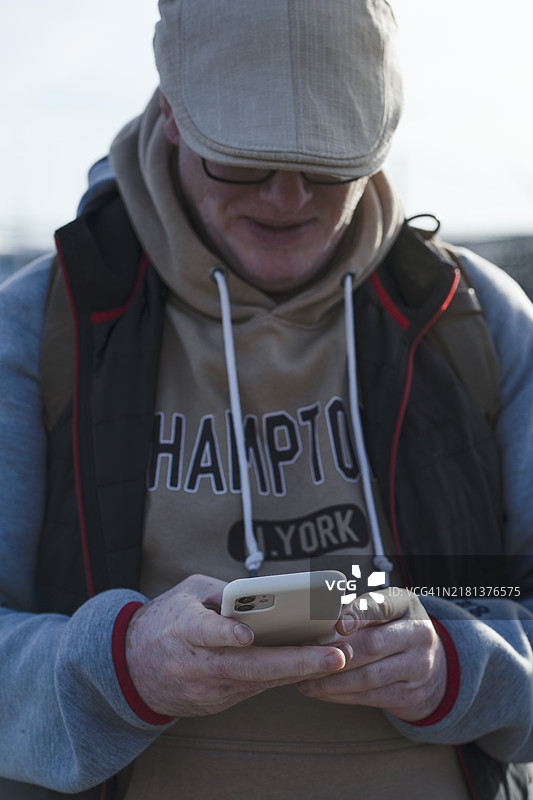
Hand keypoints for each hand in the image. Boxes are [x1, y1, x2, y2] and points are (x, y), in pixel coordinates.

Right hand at [125, 573, 346, 717]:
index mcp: (183, 629)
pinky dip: (284, 676)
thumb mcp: (187, 593)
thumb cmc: (165, 620)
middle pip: (250, 666)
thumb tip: (265, 593)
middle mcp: (198, 663)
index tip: (247, 635)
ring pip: (261, 681)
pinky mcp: (217, 702)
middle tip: (335, 656)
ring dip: (301, 671)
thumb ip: (223, 591)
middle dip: (296, 662)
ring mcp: (209, 688)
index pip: (204, 632)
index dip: (225, 634)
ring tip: (338, 657)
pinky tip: (314, 665)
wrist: (131, 669)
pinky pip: (256, 687)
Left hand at [298, 588, 446, 721]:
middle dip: (335, 653)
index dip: (358, 614)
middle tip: (306, 655)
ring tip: (305, 679)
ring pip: (368, 676)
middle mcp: (418, 635)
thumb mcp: (387, 609)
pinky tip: (321, 692)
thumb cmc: (395, 629)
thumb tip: (318, 618)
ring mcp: (417, 667)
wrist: (434, 667)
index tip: (337, 624)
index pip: (382, 606)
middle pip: (372, 645)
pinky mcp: (409, 695)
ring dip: (332, 680)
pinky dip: (341, 695)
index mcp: (406, 605)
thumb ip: (359, 610)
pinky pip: (369, 697)